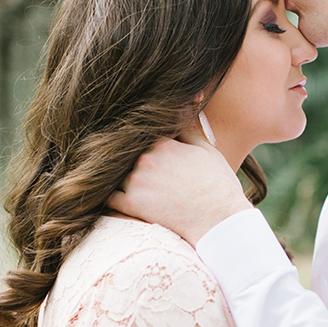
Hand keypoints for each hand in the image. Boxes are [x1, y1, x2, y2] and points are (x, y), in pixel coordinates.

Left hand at [107, 125, 251, 244]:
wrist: (218, 220)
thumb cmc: (217, 185)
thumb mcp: (207, 150)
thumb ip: (188, 128)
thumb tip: (182, 106)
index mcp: (163, 143)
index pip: (143, 134)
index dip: (144, 142)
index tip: (145, 152)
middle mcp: (145, 159)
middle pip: (127, 153)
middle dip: (131, 159)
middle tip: (133, 165)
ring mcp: (136, 182)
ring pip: (117, 173)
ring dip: (120, 176)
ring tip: (126, 182)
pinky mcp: (132, 205)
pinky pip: (109, 197)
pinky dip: (109, 195)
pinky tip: (113, 195)